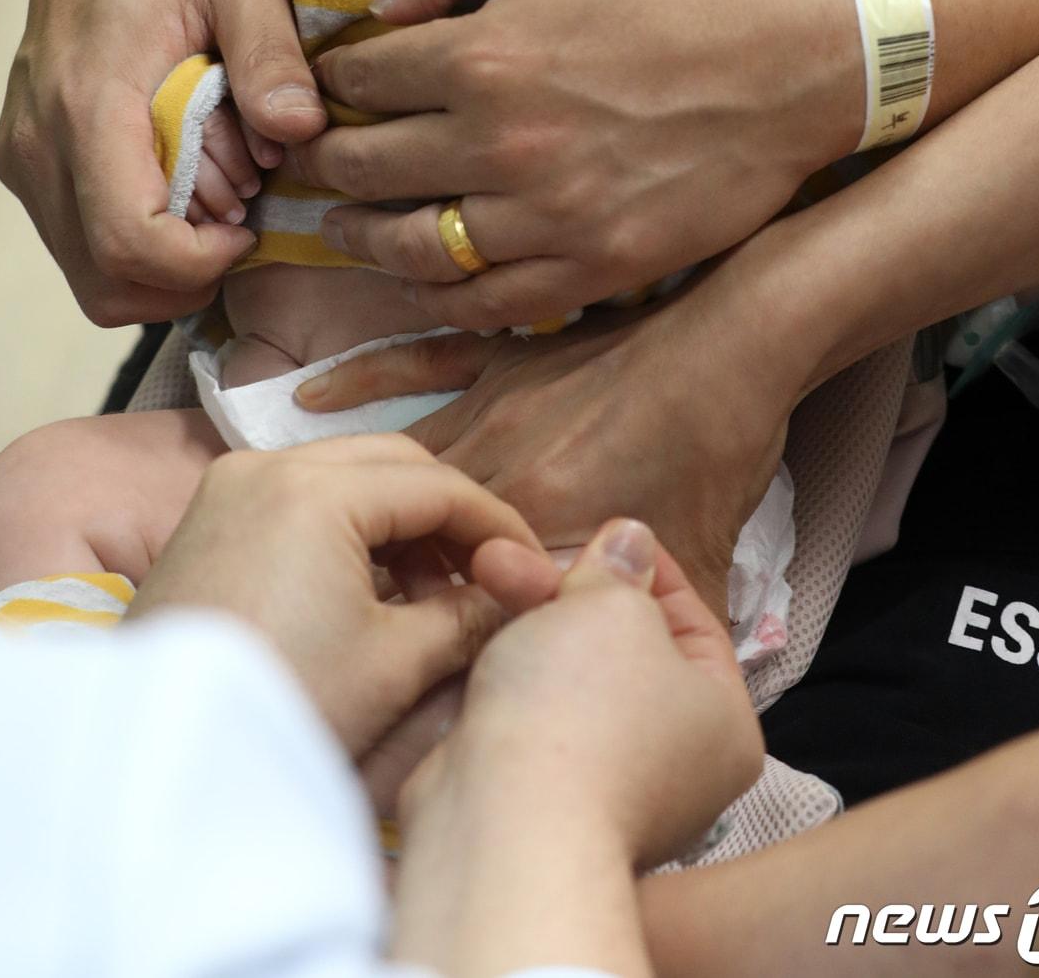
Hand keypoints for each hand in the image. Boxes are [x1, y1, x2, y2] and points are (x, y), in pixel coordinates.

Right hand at [0, 0, 326, 326]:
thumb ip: (271, 53)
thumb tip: (300, 132)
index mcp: (88, 102)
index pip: (128, 241)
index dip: (201, 263)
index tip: (251, 224)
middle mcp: (37, 144)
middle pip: (106, 281)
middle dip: (188, 275)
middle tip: (241, 218)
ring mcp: (22, 158)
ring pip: (90, 276)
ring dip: (163, 265)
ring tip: (215, 198)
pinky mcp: (25, 163)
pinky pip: (78, 244)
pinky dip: (136, 243)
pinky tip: (183, 186)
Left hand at [126, 436, 547, 758]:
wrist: (166, 759)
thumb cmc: (283, 707)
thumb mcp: (395, 665)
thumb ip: (468, 615)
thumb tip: (521, 592)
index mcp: (315, 490)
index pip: (438, 484)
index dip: (497, 525)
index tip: (534, 568)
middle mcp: (265, 465)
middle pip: (391, 464)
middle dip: (448, 516)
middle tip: (487, 578)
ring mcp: (228, 486)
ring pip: (344, 476)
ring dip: (398, 524)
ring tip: (432, 600)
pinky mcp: (207, 518)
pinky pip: (298, 498)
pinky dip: (346, 530)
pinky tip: (373, 592)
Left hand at [295, 0, 857, 328]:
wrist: (800, 52)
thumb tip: (385, 3)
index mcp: (485, 53)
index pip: (360, 80)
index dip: (332, 79)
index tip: (329, 83)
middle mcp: (502, 146)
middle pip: (366, 169)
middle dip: (324, 160)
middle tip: (306, 158)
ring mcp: (549, 218)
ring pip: (412, 248)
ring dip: (361, 237)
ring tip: (342, 226)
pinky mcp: (596, 268)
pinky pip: (487, 302)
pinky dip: (438, 295)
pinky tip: (420, 277)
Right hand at [297, 272, 795, 613]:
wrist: (734, 347)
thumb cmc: (718, 455)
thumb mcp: (699, 570)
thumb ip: (650, 633)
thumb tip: (638, 691)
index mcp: (540, 523)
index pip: (465, 590)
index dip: (431, 628)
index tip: (403, 656)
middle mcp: (498, 465)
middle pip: (420, 528)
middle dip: (387, 572)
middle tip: (347, 604)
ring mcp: (491, 406)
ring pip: (404, 459)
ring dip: (363, 495)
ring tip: (312, 534)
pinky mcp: (498, 359)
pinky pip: (412, 364)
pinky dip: (359, 379)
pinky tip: (305, 397)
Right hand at [426, 519, 763, 864]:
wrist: (505, 825)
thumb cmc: (581, 709)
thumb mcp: (612, 607)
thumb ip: (620, 569)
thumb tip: (630, 542)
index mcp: (724, 722)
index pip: (694, 622)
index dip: (644, 566)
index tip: (600, 532)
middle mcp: (678, 764)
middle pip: (625, 646)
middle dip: (565, 590)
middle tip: (514, 557)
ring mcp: (609, 787)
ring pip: (571, 676)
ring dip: (529, 620)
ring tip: (485, 571)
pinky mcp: (546, 800)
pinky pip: (535, 715)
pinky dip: (510, 674)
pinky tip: (478, 633)